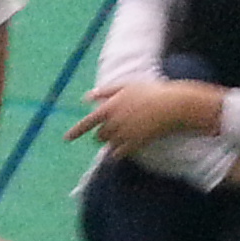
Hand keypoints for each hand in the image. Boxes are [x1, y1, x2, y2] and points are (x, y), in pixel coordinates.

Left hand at [70, 80, 198, 153]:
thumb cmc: (151, 92)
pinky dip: (119, 152)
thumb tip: (86, 98)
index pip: (88, 121)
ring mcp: (124, 134)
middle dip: (103, 134)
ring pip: (109, 144)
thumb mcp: (127, 86)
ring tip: (126, 133)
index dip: (76, 131)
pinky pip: (119, 154)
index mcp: (110, 107)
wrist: (173, 106)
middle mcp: (114, 122)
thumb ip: (105, 91)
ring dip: (112, 142)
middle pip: (99, 135)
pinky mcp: (135, 144)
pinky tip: (125, 149)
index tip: (65, 139)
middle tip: (117, 128)